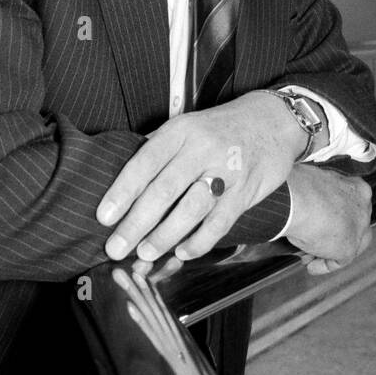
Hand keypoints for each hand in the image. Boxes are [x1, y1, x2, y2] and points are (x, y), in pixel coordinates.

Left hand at [96, 91, 305, 262]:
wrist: (272, 121)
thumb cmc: (218, 129)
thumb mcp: (186, 126)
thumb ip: (158, 150)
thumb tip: (122, 182)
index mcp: (180, 131)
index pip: (144, 162)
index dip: (122, 192)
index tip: (103, 217)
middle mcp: (202, 148)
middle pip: (164, 190)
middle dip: (136, 223)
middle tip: (115, 248)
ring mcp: (227, 170)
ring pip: (191, 209)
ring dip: (165, 235)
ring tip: (144, 254)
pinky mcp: (246, 191)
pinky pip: (220, 222)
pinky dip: (200, 241)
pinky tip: (182, 253)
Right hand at [285, 165, 372, 274]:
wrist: (298, 198)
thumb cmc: (300, 186)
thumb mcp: (313, 184)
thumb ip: (319, 196)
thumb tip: (308, 203)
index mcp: (357, 188)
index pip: (351, 205)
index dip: (334, 217)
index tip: (319, 221)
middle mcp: (363, 207)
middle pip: (351, 227)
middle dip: (333, 236)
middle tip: (314, 241)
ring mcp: (358, 228)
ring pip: (347, 244)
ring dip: (328, 253)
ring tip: (308, 257)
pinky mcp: (349, 247)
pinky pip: (338, 261)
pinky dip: (323, 266)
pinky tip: (311, 266)